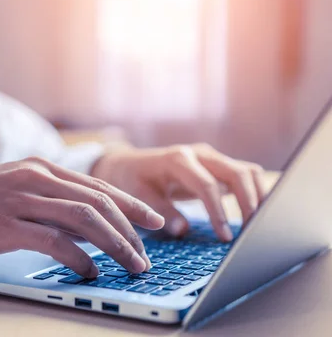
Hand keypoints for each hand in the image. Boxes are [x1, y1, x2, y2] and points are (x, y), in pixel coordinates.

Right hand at [0, 157, 164, 276]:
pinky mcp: (6, 225)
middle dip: (131, 228)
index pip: (97, 185)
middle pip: (99, 201)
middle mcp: (35, 177)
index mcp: (39, 168)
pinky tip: (89, 271)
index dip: (131, 204)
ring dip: (115, 244)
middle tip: (148, 252)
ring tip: (131, 265)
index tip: (154, 221)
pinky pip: (55, 242)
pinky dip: (79, 258)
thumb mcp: (10, 190)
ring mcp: (21, 200)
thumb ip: (45, 202)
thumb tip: (81, 226)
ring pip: (85, 219)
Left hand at [91, 144, 266, 241]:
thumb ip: (161, 210)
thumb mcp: (139, 195)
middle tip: (252, 233)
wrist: (131, 163)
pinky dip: (257, 193)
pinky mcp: (220, 166)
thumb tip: (183, 230)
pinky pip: (246, 175)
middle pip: (236, 173)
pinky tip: (259, 215)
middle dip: (248, 202)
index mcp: (178, 159)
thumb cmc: (134, 179)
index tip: (225, 237)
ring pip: (247, 171)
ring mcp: (212, 158)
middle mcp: (200, 154)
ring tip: (259, 226)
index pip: (207, 184)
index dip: (218, 212)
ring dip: (258, 197)